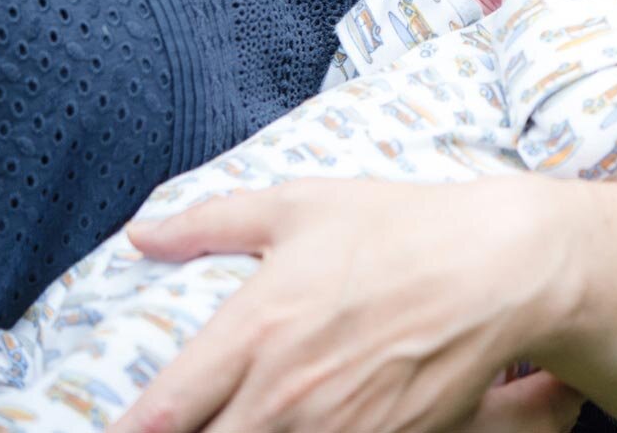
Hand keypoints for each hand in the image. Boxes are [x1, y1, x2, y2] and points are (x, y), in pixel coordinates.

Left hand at [110, 178, 576, 432]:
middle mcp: (283, 390)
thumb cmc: (399, 227)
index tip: (119, 432)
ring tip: (244, 421)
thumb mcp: (302, 205)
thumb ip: (211, 221)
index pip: (161, 412)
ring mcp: (332, 427)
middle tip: (185, 427)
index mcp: (254, 327)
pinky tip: (299, 429)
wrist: (498, 267)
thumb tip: (141, 234)